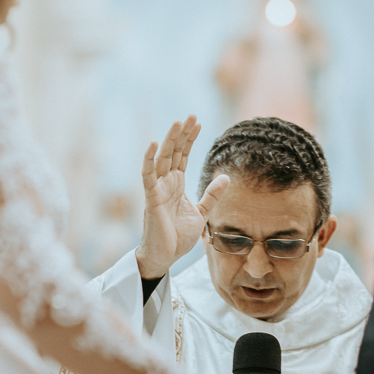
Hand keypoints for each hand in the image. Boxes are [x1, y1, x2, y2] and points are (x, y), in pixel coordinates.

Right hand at [134, 116, 229, 279]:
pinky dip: (149, 159)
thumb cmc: (178, 237)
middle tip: (190, 115)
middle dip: (182, 134)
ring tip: (178, 122)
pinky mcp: (151, 199)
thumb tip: (226, 177)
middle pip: (174, 152)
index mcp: (177, 185)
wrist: (165, 257)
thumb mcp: (202, 213)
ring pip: (163, 159)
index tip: (198, 122)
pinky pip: (148, 176)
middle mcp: (166, 183)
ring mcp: (157, 189)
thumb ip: (212, 195)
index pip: (183, 156)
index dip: (190, 139)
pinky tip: (153, 144)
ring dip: (169, 140)